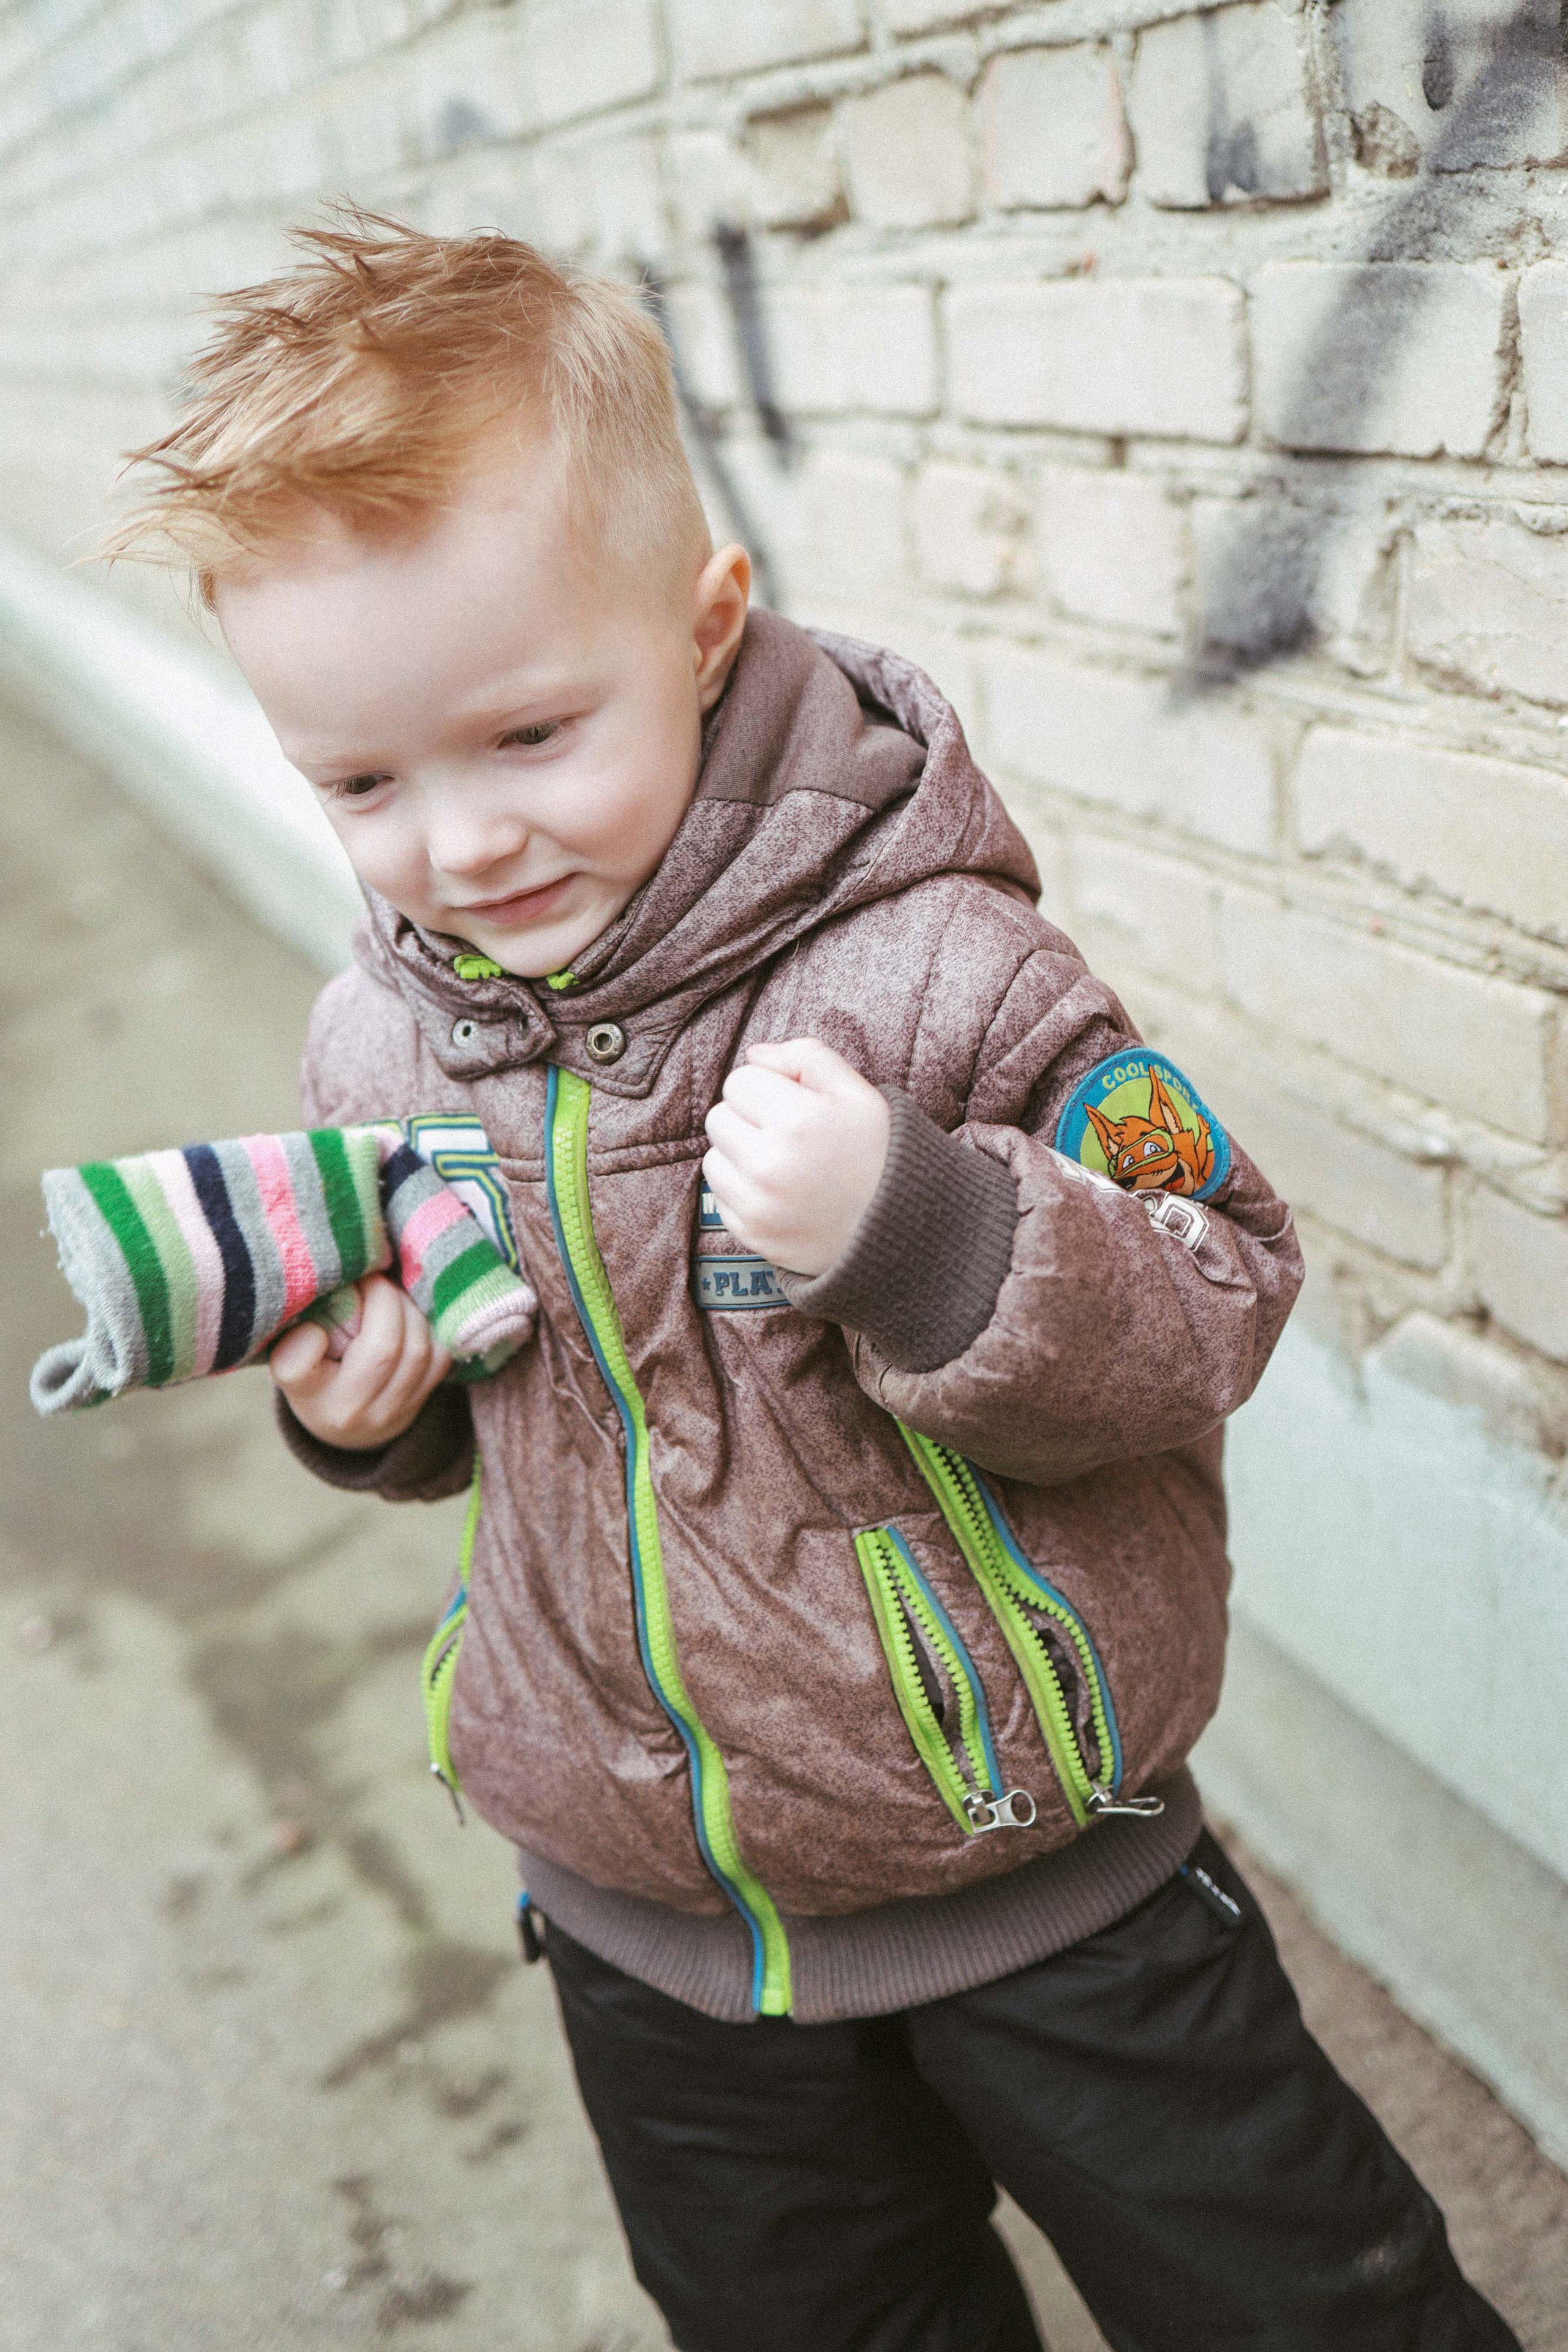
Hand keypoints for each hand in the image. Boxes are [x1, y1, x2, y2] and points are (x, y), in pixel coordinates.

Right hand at [269, 1273, 450, 1449]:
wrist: (344, 1424)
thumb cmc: (314, 1376)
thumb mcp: (292, 1356)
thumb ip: (299, 1332)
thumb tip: (338, 1293)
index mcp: (309, 1396)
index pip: (299, 1367)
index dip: (308, 1334)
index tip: (318, 1309)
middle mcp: (353, 1411)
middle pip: (383, 1350)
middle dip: (385, 1299)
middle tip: (373, 1277)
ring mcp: (393, 1412)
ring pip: (418, 1352)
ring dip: (411, 1310)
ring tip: (393, 1293)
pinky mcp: (421, 1402)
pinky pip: (440, 1357)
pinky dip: (431, 1327)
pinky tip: (412, 1313)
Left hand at [702, 1039, 890, 1276]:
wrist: (900, 1230)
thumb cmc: (879, 1153)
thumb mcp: (858, 1093)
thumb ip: (807, 1057)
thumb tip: (754, 1055)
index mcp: (799, 1121)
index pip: (739, 1081)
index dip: (767, 1087)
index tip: (794, 1104)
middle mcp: (770, 1165)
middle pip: (719, 1118)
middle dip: (748, 1119)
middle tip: (788, 1134)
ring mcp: (758, 1206)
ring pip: (714, 1159)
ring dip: (740, 1156)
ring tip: (784, 1164)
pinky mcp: (752, 1235)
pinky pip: (721, 1198)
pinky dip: (744, 1192)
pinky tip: (781, 1193)